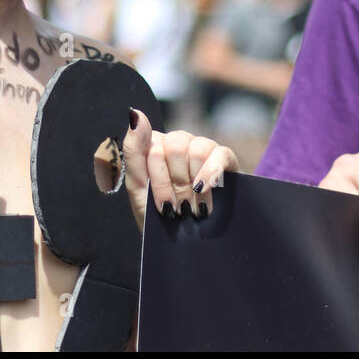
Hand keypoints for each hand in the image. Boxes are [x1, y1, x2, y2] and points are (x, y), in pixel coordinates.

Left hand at [122, 109, 238, 231]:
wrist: (188, 245)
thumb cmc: (159, 217)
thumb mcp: (138, 189)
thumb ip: (133, 151)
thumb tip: (136, 113)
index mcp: (153, 146)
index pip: (151, 147)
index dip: (158, 181)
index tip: (163, 207)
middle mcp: (178, 142)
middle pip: (174, 146)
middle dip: (176, 185)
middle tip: (180, 209)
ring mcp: (202, 147)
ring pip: (195, 149)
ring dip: (194, 185)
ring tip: (195, 209)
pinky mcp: (225, 158)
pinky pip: (220, 153)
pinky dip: (212, 174)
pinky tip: (206, 191)